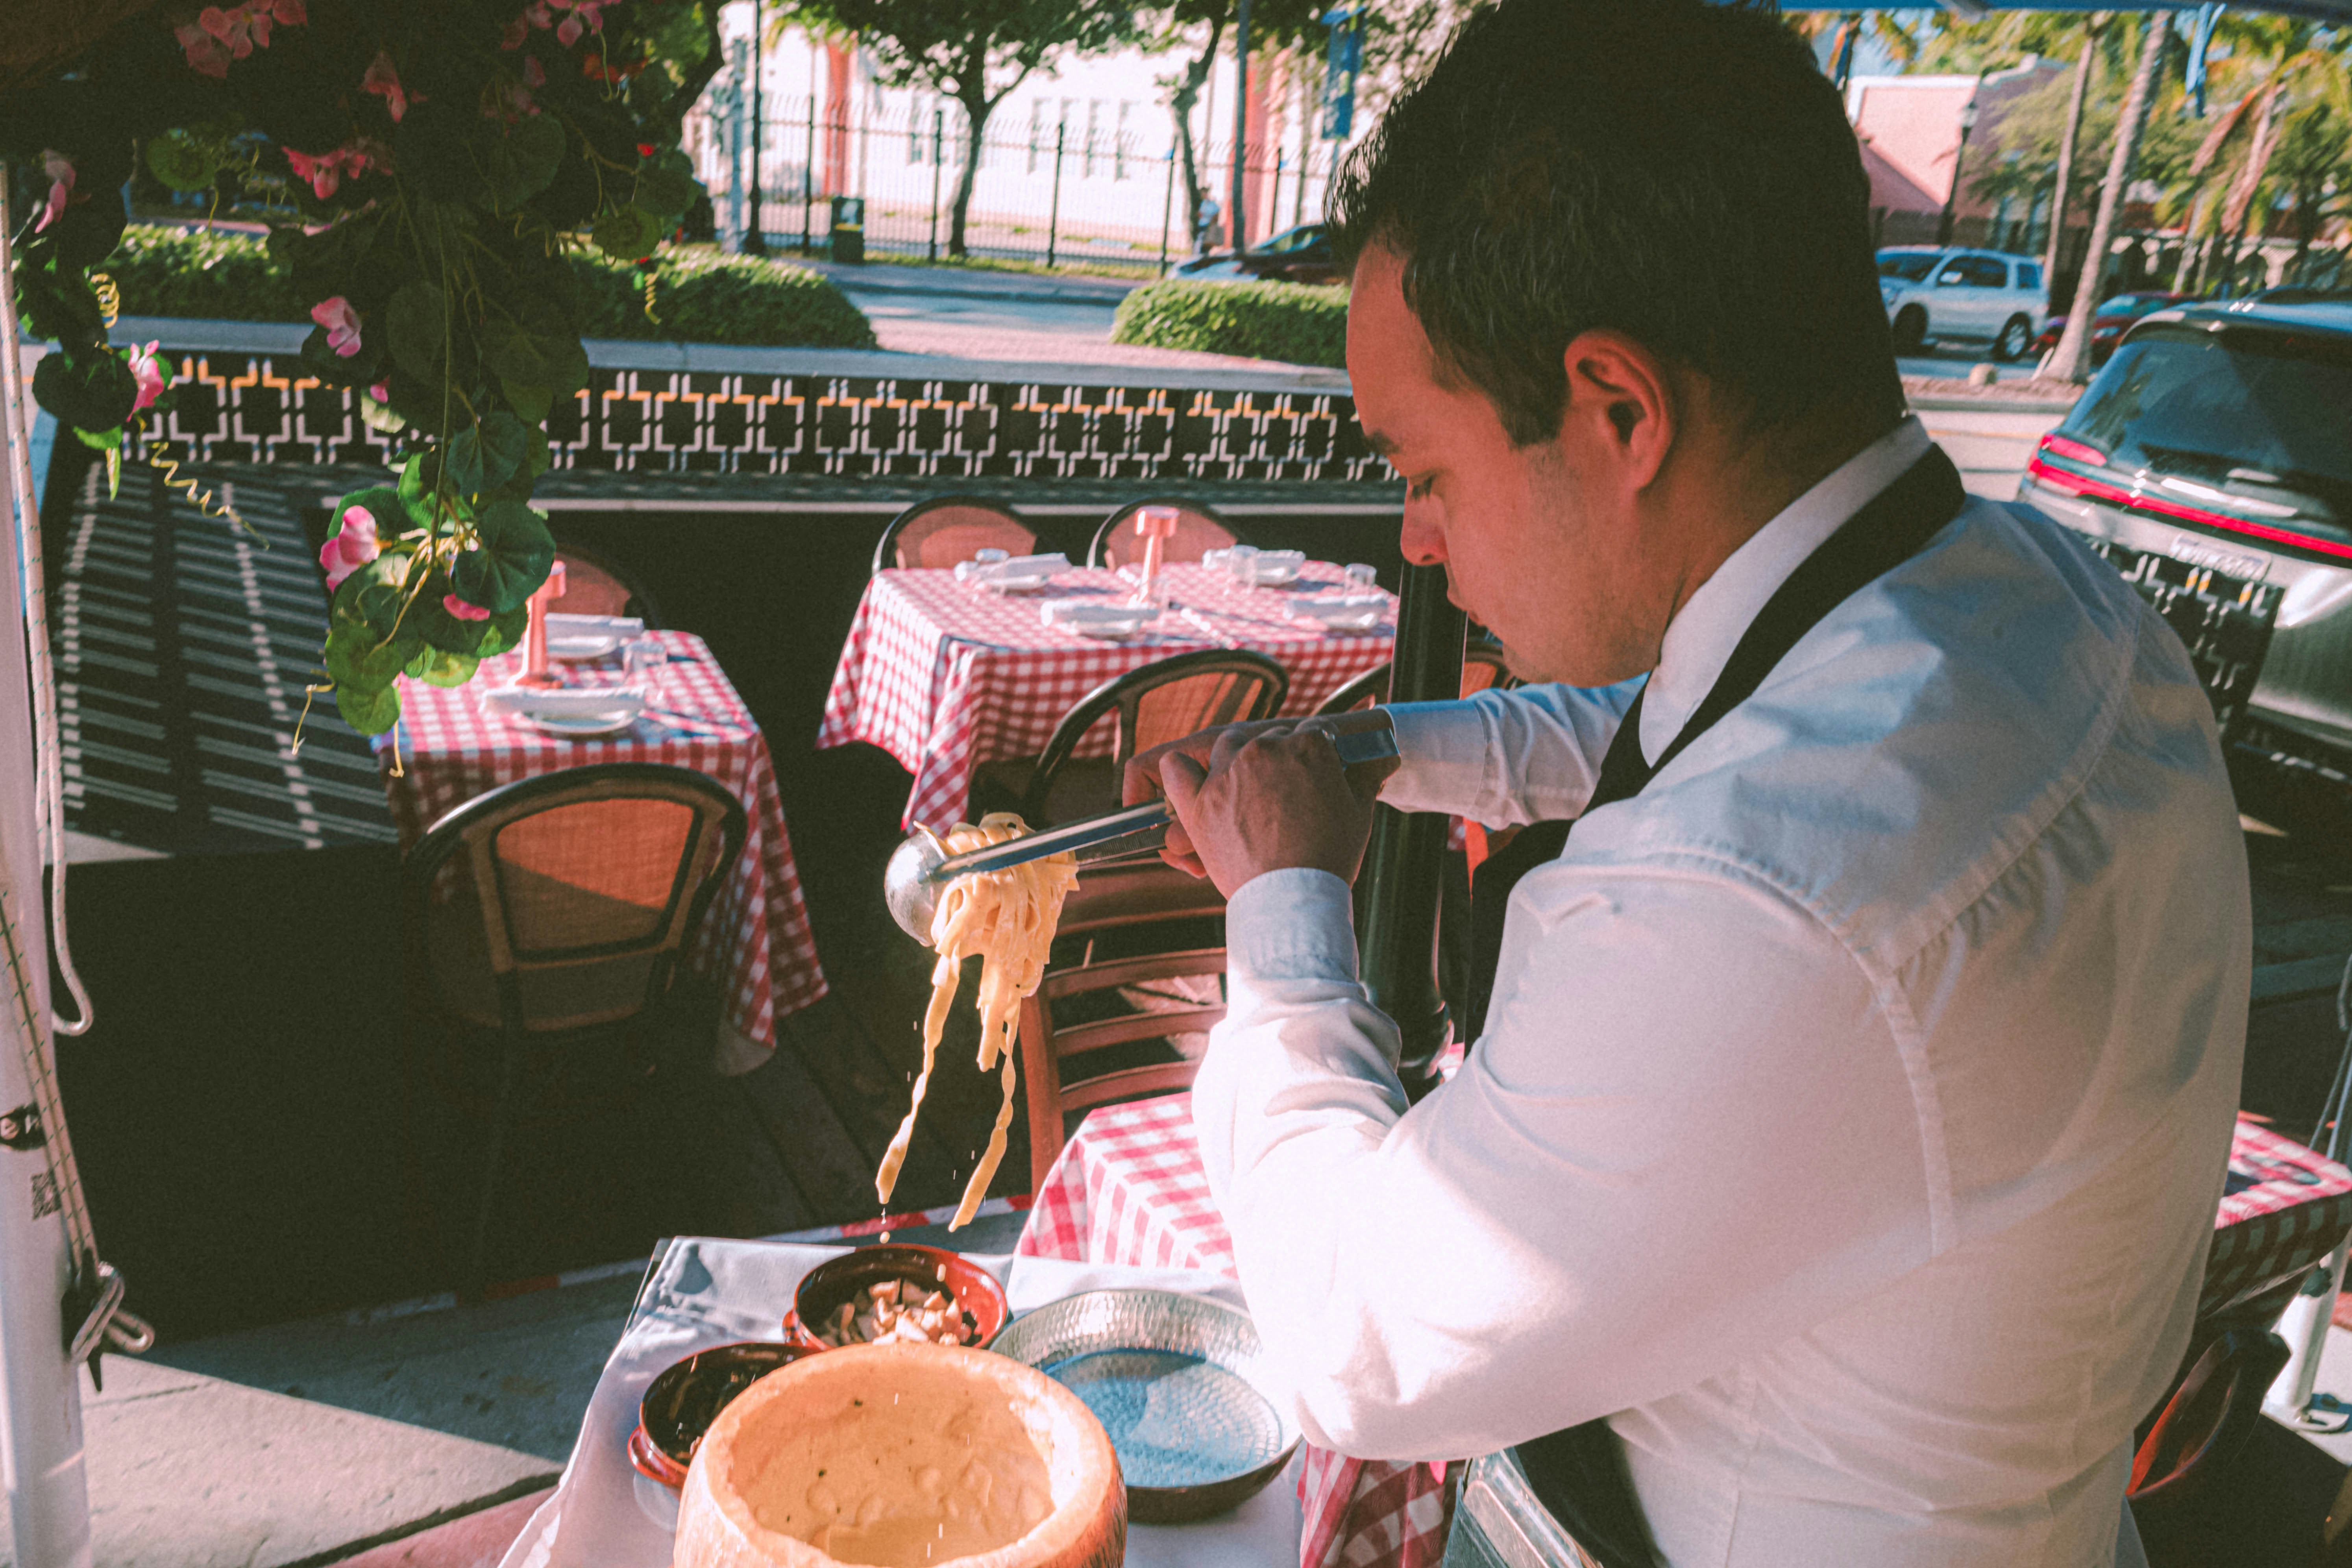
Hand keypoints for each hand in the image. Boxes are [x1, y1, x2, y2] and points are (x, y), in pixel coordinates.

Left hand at [1127, 716, 1391, 897]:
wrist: (1292, 898)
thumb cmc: (1329, 857)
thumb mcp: (1359, 812)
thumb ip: (1366, 775)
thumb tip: (1386, 754)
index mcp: (1307, 747)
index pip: (1310, 734)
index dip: (1315, 755)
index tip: (1314, 774)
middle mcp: (1264, 750)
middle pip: (1271, 739)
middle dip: (1281, 760)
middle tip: (1286, 791)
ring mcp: (1228, 773)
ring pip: (1228, 745)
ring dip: (1238, 758)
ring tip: (1248, 788)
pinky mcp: (1198, 802)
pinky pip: (1176, 768)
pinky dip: (1181, 769)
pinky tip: (1191, 777)